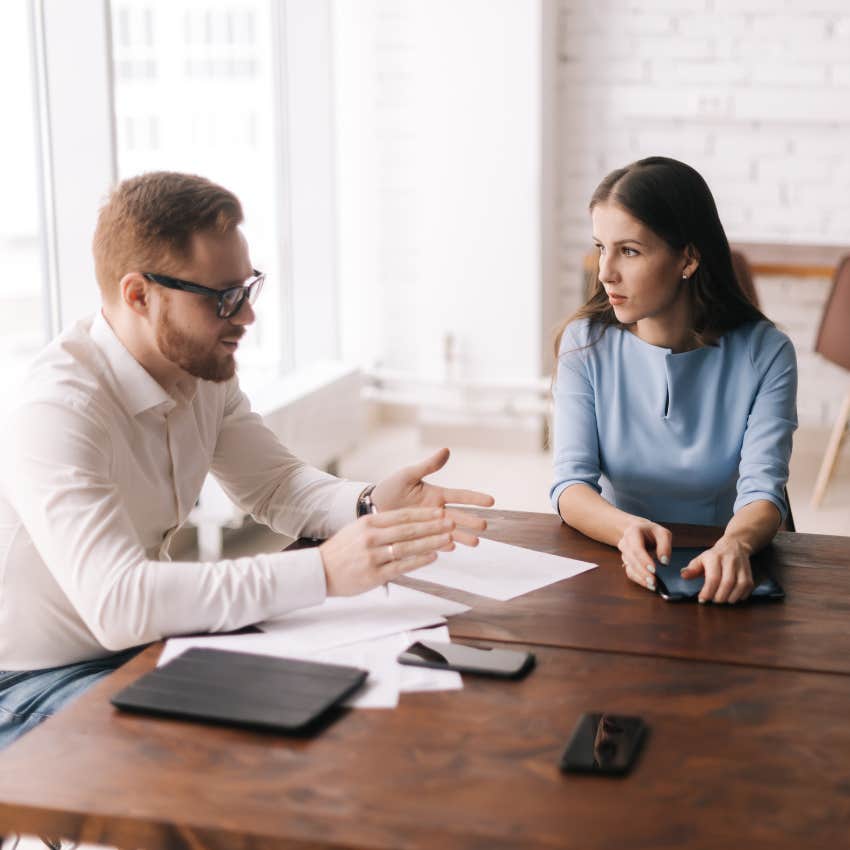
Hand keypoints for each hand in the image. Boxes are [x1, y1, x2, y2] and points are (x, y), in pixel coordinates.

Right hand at [319, 507, 455, 596]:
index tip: (440, 512)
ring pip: (408, 547)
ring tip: (448, 539)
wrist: (319, 571)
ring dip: (431, 542)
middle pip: (408, 530)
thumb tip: (406, 521)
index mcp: (368, 523)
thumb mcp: (357, 529)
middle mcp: (371, 538)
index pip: (402, 516)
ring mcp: (373, 556)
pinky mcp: (374, 575)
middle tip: (451, 523)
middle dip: (433, 526)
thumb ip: (380, 525)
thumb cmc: (341, 551)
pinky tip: (433, 557)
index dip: (424, 514)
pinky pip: (401, 566)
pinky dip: (419, 561)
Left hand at [371, 448, 494, 545]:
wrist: (372, 506)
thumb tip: (446, 450)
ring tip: (475, 542)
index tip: (491, 501)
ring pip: (449, 531)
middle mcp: (436, 512)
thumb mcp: (408, 475)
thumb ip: (428, 466)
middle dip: (471, 521)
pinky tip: (450, 547)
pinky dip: (441, 544)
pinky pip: (432, 541)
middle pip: (458, 516)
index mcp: (436, 495)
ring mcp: (428, 525)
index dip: (475, 498)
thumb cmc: (390, 488)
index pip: (460, 496)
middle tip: (484, 525)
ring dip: (462, 536)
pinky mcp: (419, 537)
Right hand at [617, 519, 672, 591]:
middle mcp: (625, 543)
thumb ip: (665, 545)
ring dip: (640, 578)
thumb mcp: (662, 533)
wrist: (637, 530)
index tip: (654, 570)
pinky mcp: (626, 562)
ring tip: (653, 586)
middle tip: (654, 582)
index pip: (636, 548)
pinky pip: (630, 572)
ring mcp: (624, 553)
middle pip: (632, 560)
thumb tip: (664, 561)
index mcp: (633, 532)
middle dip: (643, 572)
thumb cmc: (651, 531)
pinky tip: (648, 585)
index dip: (644, 560)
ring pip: (629, 568)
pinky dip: (638, 580)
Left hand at [679, 536, 753, 603]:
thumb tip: (684, 575)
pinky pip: (749, 586)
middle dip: (720, 596)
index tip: (702, 599)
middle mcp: (729, 561)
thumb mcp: (701, 559)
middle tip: (713, 601)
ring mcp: (741, 566)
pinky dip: (741, 595)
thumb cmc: (714, 556)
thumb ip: (692, 569)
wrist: (734, 545)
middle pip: (727, 583)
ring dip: (731, 597)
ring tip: (723, 601)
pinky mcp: (749, 572)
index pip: (713, 577)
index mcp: (715, 557)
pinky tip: (733, 597)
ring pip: (740, 585)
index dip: (708, 591)